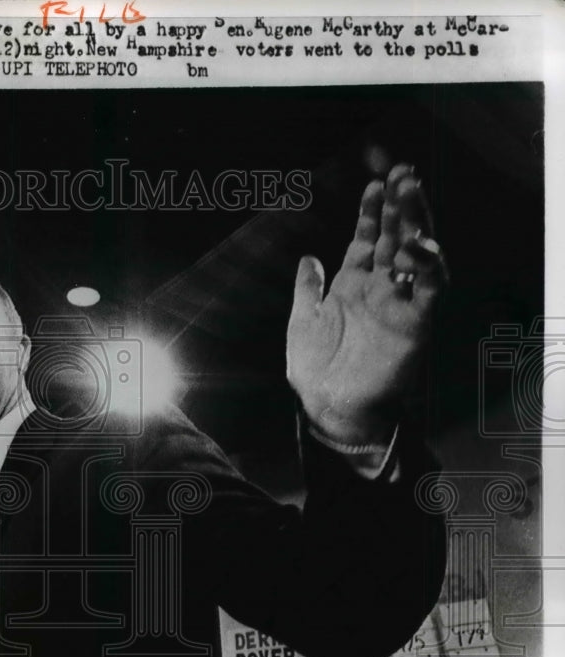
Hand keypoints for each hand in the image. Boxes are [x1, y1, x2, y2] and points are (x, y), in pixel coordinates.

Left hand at [287, 164, 447, 443]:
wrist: (327, 407)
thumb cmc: (314, 369)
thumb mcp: (302, 320)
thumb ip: (307, 288)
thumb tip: (309, 257)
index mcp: (352, 285)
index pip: (367, 238)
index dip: (373, 212)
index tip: (375, 183)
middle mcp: (379, 290)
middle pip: (394, 238)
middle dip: (401, 207)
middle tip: (404, 175)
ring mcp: (398, 305)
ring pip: (416, 256)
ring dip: (417, 225)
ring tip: (412, 196)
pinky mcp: (414, 325)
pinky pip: (428, 292)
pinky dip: (428, 267)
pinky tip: (419, 245)